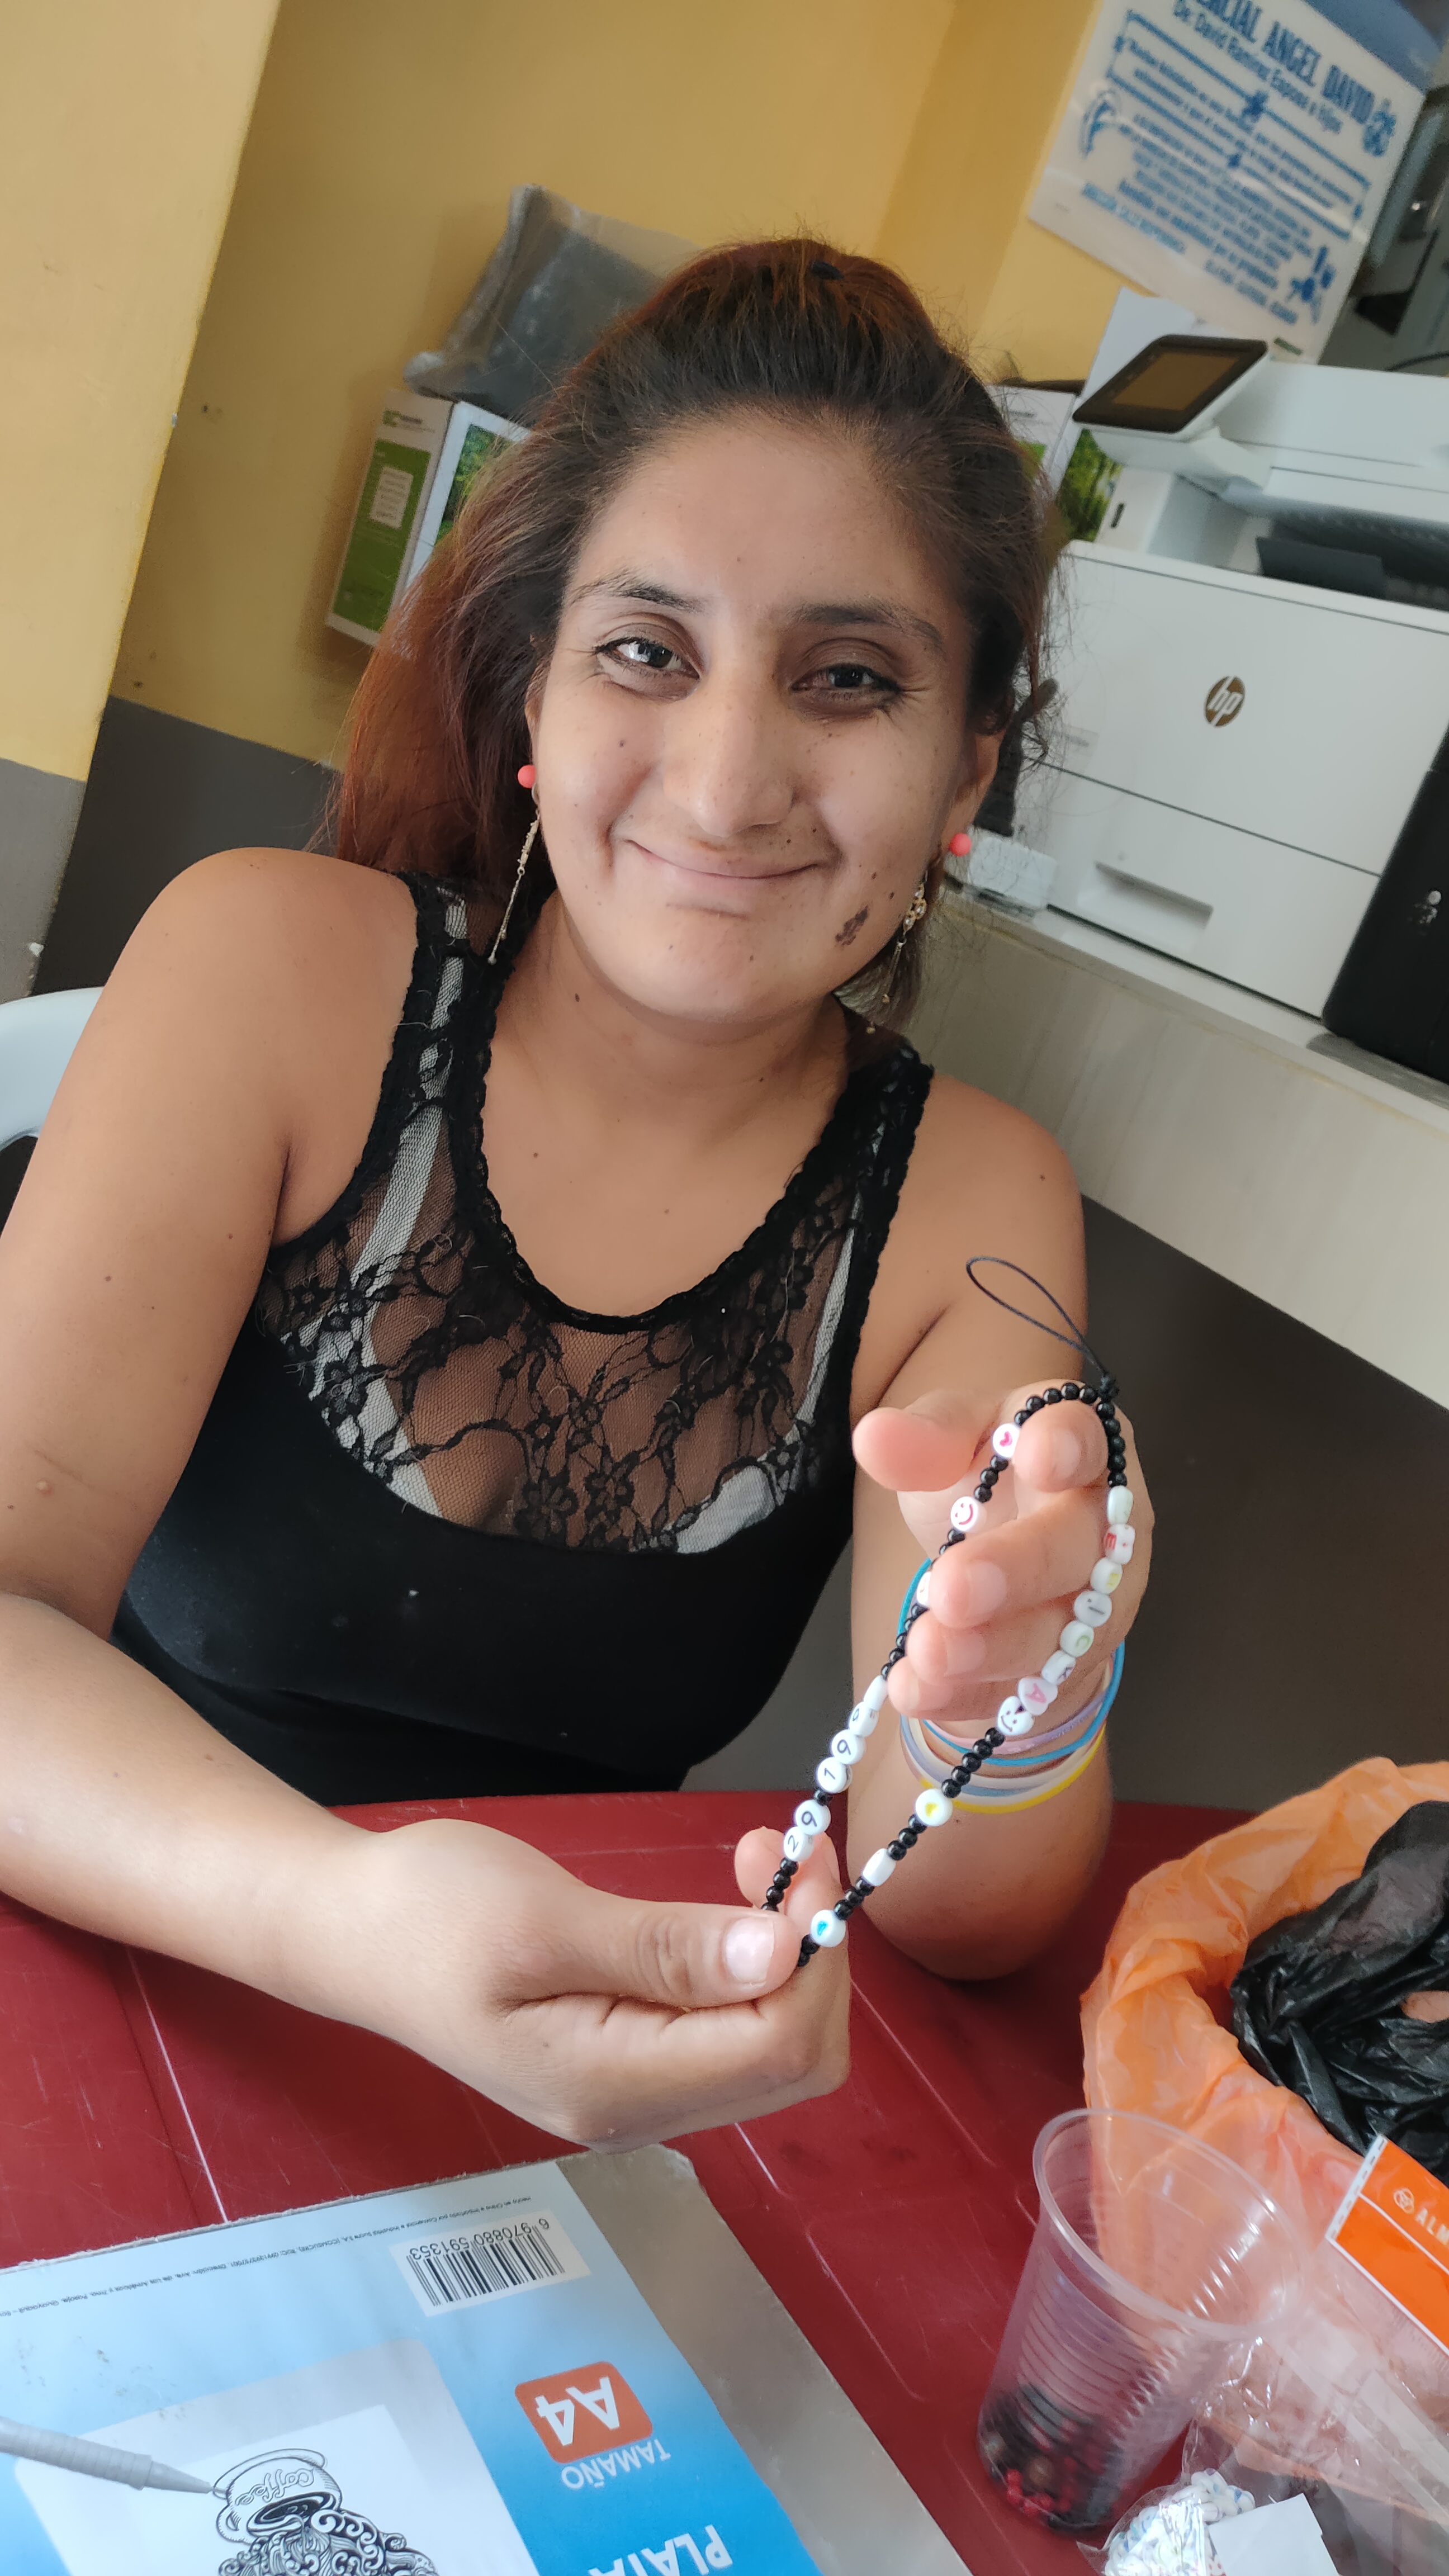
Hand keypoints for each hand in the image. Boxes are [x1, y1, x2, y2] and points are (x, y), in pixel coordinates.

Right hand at [322, 1815, 849, 2148]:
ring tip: (753, 1862)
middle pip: (791, 2060)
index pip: (779, 2046)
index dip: (813, 1951)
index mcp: (612, 2085)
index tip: (802, 1852)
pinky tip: (726, 1905)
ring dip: (786, 1955)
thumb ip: (663, 1947)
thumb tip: (779, 1956)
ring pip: (770, 2048)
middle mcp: (636, 2110)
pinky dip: (751, 1965)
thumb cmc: (430, 1913)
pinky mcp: (627, 2061)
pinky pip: (729, 2033)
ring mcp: (633, 2094)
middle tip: (782, 1850)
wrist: (353, 1932)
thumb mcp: (541, 1918)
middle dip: (811, 1954)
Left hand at [852, 1384, 1150, 1733]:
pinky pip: (1022, 1689)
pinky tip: (917, 1691)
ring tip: (928, 1651)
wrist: (1014, 1560)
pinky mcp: (1068, 1670)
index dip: (1069, 1445)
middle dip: (1017, 1569)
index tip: (1039, 1456)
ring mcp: (1097, 1606)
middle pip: (1075, 1548)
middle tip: (952, 1589)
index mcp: (1083, 1444)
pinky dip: (967, 1694)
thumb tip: (872, 1438)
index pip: (1087, 1435)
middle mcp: (1105, 1526)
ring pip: (1056, 1633)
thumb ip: (927, 1435)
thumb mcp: (959, 1439)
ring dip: (991, 1648)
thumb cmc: (992, 1480)